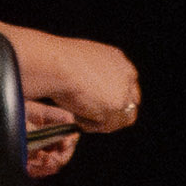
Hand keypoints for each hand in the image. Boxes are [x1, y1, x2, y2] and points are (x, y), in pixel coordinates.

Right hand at [20, 32, 140, 142]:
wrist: (55, 64)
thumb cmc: (56, 61)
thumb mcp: (79, 62)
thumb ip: (91, 75)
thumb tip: (86, 90)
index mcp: (118, 59)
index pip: (126, 85)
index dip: (112, 98)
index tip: (98, 105)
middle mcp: (126, 74)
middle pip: (130, 103)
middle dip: (113, 113)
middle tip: (91, 117)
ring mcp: (124, 91)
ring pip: (122, 118)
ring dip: (101, 121)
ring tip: (77, 115)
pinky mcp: (117, 106)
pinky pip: (107, 125)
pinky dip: (91, 125)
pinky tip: (76, 116)